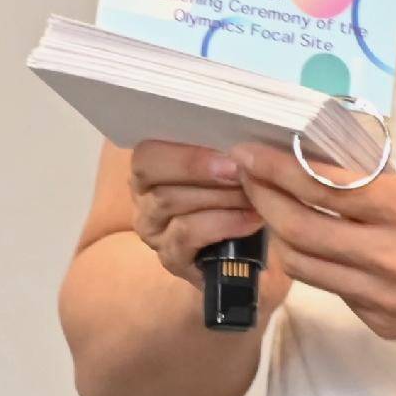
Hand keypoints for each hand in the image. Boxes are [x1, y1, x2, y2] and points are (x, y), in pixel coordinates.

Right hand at [126, 137, 291, 316]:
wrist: (246, 255)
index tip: (228, 156)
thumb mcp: (226, 170)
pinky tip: (251, 221)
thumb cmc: (234, 201)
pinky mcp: (169, 257)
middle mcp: (143, 198)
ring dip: (218, 197)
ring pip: (170, 203)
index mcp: (150, 169)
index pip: (146, 154)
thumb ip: (223, 153)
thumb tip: (241, 138)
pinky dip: (224, 224)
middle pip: (154, 177)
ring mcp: (153, 231)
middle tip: (244, 175)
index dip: (184, 155)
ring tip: (253, 196)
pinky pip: (188, 235)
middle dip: (204, 175)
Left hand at [235, 65, 395, 341]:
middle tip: (245, 176)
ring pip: (307, 267)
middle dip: (262, 199)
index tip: (247, 153)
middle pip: (299, 229)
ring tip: (271, 206)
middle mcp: (393, 258)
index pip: (321, 188)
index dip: (277, 169)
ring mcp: (388, 297)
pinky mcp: (389, 323)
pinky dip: (319, 266)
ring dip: (282, 235)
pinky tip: (317, 241)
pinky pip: (334, 292)